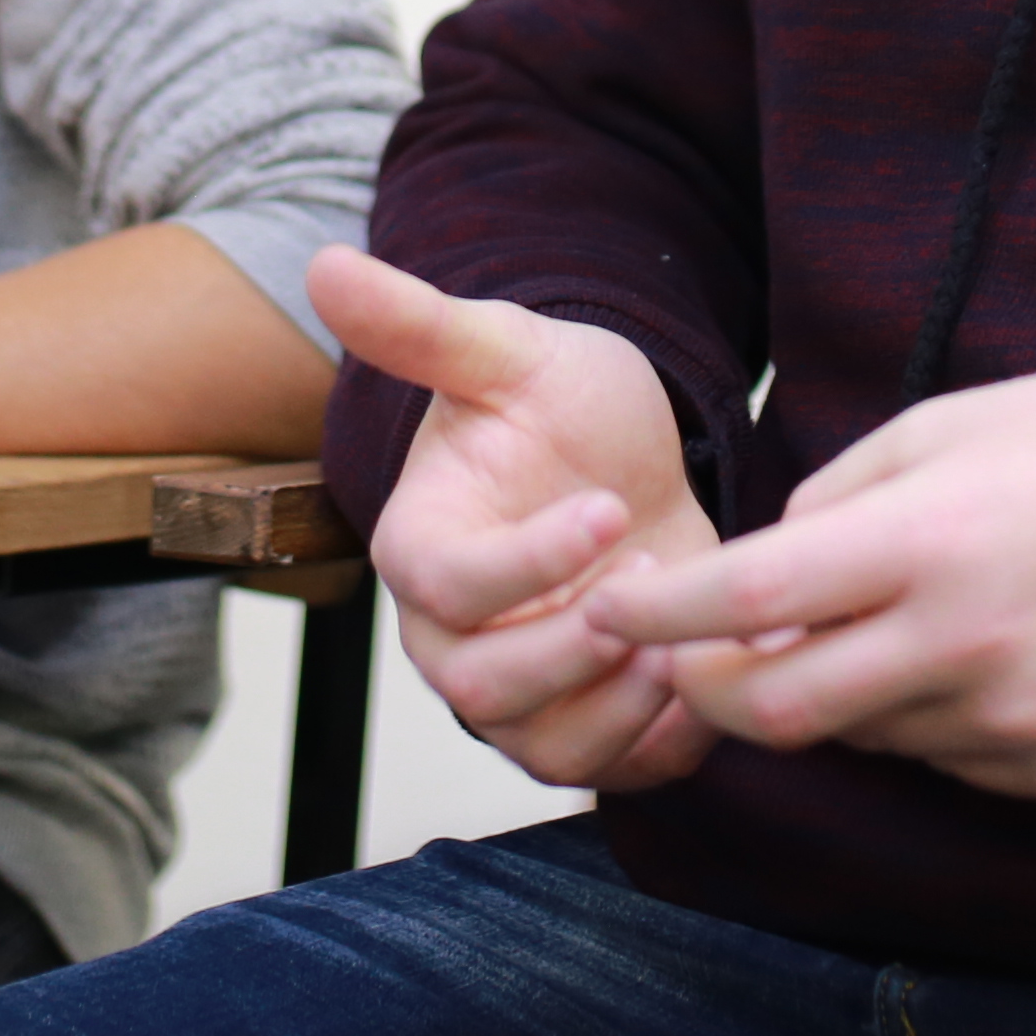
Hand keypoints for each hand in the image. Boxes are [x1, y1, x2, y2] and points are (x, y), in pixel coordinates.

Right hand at [318, 245, 720, 791]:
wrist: (629, 463)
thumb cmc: (558, 404)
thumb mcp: (505, 351)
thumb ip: (419, 324)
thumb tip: (328, 263)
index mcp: (419, 549)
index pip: (449, 585)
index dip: (526, 562)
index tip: (605, 508)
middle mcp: (454, 638)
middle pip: (483, 691)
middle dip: (570, 653)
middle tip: (646, 587)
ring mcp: (522, 694)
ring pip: (547, 749)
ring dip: (620, 709)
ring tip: (681, 643)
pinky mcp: (590, 727)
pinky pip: (618, 772)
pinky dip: (667, 742)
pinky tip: (708, 671)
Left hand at [582, 363, 1035, 800]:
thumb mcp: (946, 424)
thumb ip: (837, 503)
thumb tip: (761, 582)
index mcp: (929, 541)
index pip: (751, 597)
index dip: (661, 614)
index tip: (603, 609)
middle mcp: (964, 644)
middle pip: (777, 711)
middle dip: (706, 689)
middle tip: (683, 658)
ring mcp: (1015, 720)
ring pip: (859, 736)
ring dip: (826, 692)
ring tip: (868, 622)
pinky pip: (942, 759)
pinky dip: (916, 716)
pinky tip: (964, 653)